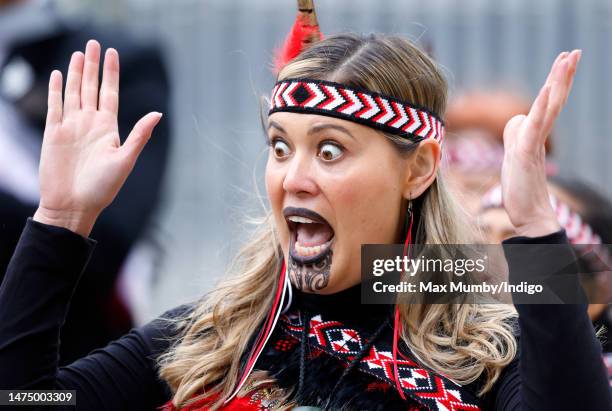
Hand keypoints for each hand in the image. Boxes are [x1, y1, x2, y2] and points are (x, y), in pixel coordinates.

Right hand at [33, 40, 161, 236]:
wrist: (73, 206)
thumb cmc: (102, 188)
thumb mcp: (125, 160)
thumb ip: (139, 135)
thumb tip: (158, 113)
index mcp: (108, 128)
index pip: (110, 93)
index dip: (111, 73)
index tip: (113, 53)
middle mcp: (90, 124)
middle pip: (91, 87)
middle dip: (93, 66)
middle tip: (94, 43)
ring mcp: (71, 127)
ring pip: (73, 92)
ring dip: (76, 72)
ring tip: (79, 53)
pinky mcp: (54, 133)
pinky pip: (54, 106)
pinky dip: (56, 90)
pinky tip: (57, 75)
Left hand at [501, 50, 580, 237]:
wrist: (530, 215)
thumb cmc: (521, 188)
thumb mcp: (512, 155)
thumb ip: (515, 135)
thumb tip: (516, 120)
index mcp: (535, 135)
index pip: (547, 104)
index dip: (555, 83)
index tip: (564, 62)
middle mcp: (538, 136)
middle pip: (553, 100)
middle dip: (563, 75)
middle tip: (575, 52)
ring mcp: (533, 143)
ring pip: (548, 107)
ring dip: (558, 82)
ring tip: (568, 59)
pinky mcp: (525, 152)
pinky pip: (535, 125)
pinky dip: (541, 107)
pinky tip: (548, 90)